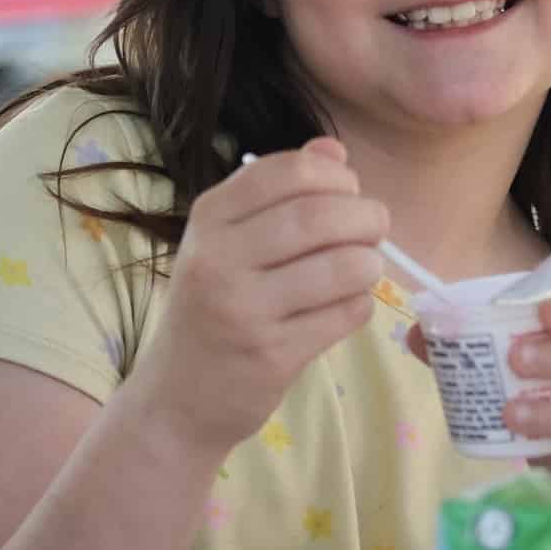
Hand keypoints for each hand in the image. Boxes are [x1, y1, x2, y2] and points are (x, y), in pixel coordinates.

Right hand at [127, 139, 386, 455]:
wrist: (176, 399)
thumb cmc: (210, 309)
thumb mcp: (226, 242)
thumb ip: (278, 193)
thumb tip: (333, 150)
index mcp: (209, 218)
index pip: (289, 172)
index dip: (335, 176)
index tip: (347, 193)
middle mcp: (219, 258)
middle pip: (320, 215)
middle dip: (366, 216)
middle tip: (374, 228)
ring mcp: (244, 309)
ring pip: (342, 266)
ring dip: (369, 263)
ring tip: (363, 269)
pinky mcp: (272, 355)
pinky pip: (345, 314)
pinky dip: (359, 305)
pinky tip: (344, 307)